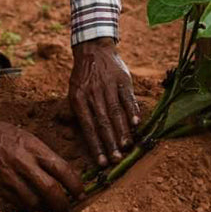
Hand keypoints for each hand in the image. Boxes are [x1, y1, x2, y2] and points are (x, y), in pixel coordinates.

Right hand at [0, 101, 82, 211]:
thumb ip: (44, 157)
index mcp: (34, 147)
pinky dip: (29, 207)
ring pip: (35, 202)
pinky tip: (34, 205)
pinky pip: (19, 204)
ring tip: (51, 209)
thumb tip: (62, 177)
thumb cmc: (6, 135)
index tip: (81, 192)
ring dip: (46, 209)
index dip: (75, 184)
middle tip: (68, 208)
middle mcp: (24, 162)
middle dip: (63, 203)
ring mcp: (10, 176)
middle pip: (51, 190)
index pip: (62, 169)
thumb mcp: (29, 139)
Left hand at [69, 37, 139, 166]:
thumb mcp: (73, 91)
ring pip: (116, 112)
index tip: (102, 163)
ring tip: (127, 147)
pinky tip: (138, 124)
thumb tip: (74, 136)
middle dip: (110, 143)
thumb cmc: (83, 76)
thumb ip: (75, 112)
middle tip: (117, 160)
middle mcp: (93, 94)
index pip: (88, 127)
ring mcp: (108, 86)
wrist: (93, 49)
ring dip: (122, 131)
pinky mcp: (122, 80)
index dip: (96, 145)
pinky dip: (133, 111)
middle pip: (103, 122)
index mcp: (79, 99)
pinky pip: (128, 98)